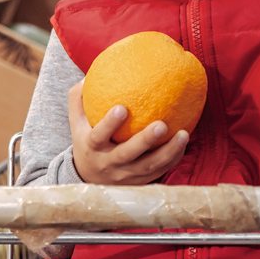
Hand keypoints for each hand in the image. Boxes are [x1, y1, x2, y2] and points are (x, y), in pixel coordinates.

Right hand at [68, 80, 188, 184]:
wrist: (90, 178)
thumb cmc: (86, 141)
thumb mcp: (76, 123)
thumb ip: (78, 99)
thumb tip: (86, 77)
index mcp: (92, 147)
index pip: (98, 136)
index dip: (109, 124)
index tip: (121, 108)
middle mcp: (108, 163)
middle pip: (127, 154)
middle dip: (145, 141)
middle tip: (161, 124)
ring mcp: (125, 175)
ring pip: (148, 166)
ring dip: (168, 152)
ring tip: (183, 134)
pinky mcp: (139, 181)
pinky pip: (159, 171)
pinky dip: (173, 158)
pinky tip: (183, 142)